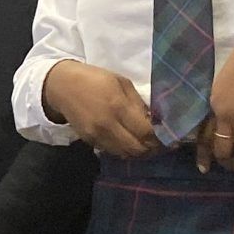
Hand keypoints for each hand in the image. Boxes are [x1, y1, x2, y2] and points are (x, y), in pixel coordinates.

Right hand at [42, 60, 158, 158]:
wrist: (62, 87)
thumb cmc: (95, 79)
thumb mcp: (121, 83)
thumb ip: (138, 103)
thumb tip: (154, 120)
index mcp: (118, 106)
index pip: (146, 132)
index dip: (160, 138)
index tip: (170, 136)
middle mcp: (107, 125)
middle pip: (137, 149)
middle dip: (152, 149)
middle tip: (161, 144)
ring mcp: (97, 136)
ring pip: (125, 154)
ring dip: (139, 152)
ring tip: (147, 144)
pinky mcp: (90, 141)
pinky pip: (113, 151)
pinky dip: (125, 150)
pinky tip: (130, 141)